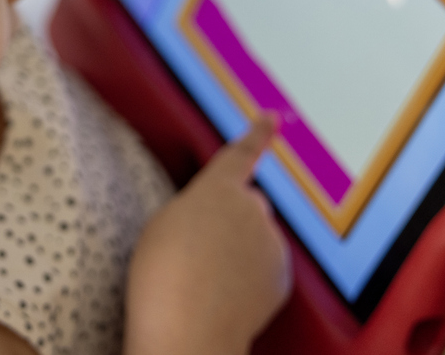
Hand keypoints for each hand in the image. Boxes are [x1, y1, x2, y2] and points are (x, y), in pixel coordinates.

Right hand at [124, 115, 291, 354]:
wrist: (187, 329)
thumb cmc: (162, 276)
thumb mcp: (164, 223)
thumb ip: (197, 207)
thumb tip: (219, 216)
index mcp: (218, 187)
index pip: (242, 152)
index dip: (259, 132)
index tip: (273, 117)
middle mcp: (252, 208)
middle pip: (246, 205)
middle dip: (231, 220)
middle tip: (197, 251)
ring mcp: (271, 243)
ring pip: (256, 239)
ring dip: (239, 252)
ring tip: (206, 279)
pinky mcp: (281, 276)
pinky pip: (265, 268)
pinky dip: (250, 279)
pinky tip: (224, 296)